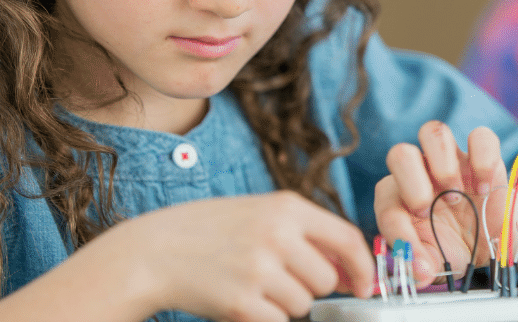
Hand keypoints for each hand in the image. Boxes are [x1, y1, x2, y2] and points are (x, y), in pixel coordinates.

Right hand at [112, 191, 373, 321]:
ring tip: (254, 284)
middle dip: (312, 286)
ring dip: (286, 302)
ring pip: (304, 303)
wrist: (154, 251)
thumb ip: (306, 235)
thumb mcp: (262, 215)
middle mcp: (277, 234)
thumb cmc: (211, 231)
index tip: (363, 285)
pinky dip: (266, 317)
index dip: (363, 267)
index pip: (348, 239)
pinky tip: (243, 300)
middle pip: (327, 278)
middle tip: (279, 278)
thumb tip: (350, 271)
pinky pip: (279, 321)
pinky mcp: (241, 302)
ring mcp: (259, 269)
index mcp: (287, 207)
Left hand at [374, 121, 508, 286]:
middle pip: (399, 153)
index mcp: (398, 197)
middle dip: (412, 183)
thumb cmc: (451, 249)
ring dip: (443, 165)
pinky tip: (485, 186)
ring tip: (457, 196)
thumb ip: (421, 265)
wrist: (487, 243)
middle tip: (429, 209)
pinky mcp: (480, 154)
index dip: (397, 227)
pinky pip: (480, 135)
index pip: (386, 198)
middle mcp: (419, 172)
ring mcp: (449, 159)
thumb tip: (419, 273)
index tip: (419, 255)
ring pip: (433, 131)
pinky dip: (483, 157)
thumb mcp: (433, 263)